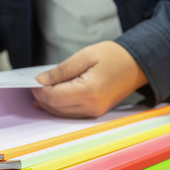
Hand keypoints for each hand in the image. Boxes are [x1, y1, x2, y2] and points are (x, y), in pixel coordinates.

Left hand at [30, 41, 147, 117]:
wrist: (137, 64)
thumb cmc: (114, 57)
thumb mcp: (85, 56)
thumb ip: (61, 71)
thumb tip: (41, 81)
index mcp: (89, 92)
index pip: (53, 97)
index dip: (39, 90)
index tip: (32, 81)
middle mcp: (91, 107)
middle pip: (55, 107)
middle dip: (41, 97)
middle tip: (33, 84)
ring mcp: (94, 112)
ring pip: (60, 113)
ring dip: (47, 103)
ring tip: (39, 91)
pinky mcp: (94, 112)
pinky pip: (69, 114)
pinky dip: (58, 107)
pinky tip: (50, 99)